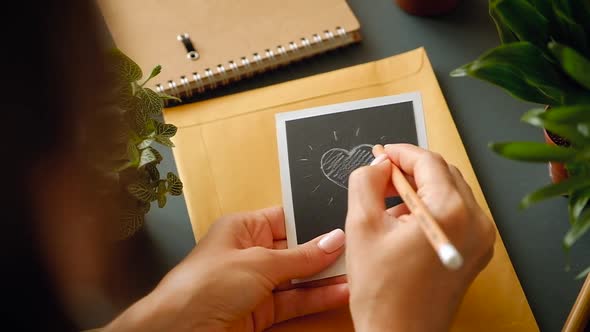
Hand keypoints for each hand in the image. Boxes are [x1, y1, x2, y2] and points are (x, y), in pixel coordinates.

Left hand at [105, 207, 347, 331]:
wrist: (179, 331)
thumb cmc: (205, 285)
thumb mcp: (258, 263)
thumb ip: (300, 256)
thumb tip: (333, 240)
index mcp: (242, 229)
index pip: (286, 219)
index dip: (312, 221)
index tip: (342, 222)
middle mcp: (250, 253)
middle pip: (295, 249)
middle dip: (324, 251)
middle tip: (357, 248)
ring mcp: (256, 284)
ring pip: (298, 278)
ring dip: (325, 277)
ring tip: (357, 272)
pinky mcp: (260, 312)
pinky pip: (294, 301)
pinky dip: (316, 298)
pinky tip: (340, 293)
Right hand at [345, 144, 494, 331]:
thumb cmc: (383, 293)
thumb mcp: (361, 226)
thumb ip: (366, 182)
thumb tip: (378, 165)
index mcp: (452, 213)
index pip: (429, 162)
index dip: (400, 152)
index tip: (381, 154)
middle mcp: (476, 223)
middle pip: (444, 173)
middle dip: (410, 170)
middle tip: (380, 177)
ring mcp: (481, 239)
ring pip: (451, 192)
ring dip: (420, 188)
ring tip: (388, 203)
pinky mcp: (476, 251)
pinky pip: (456, 214)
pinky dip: (431, 207)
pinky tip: (405, 221)